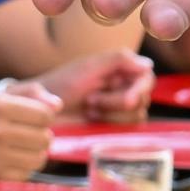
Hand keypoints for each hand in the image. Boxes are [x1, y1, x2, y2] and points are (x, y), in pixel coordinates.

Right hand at [0, 83, 56, 176]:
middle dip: (41, 136)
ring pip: (39, 158)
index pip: (46, 114)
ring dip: (35, 154)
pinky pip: (25, 175)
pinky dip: (23, 169)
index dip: (44, 116)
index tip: (32, 118)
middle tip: (25, 134)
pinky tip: (10, 161)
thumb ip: (29, 94)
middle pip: (45, 137)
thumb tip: (58, 105)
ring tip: (20, 148)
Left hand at [35, 50, 154, 122]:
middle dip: (117, 103)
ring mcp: (118, 108)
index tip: (126, 98)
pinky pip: (127, 130)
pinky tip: (92, 120)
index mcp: (120, 68)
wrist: (40, 109)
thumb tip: (149, 64)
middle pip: (143, 99)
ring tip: (89, 109)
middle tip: (91, 101)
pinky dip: (110, 126)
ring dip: (111, 114)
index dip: (139, 89)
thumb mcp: (88, 67)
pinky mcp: (112, 126)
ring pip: (136, 116)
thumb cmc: (61, 84)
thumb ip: (118, 60)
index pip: (146, 78)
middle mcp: (123, 87)